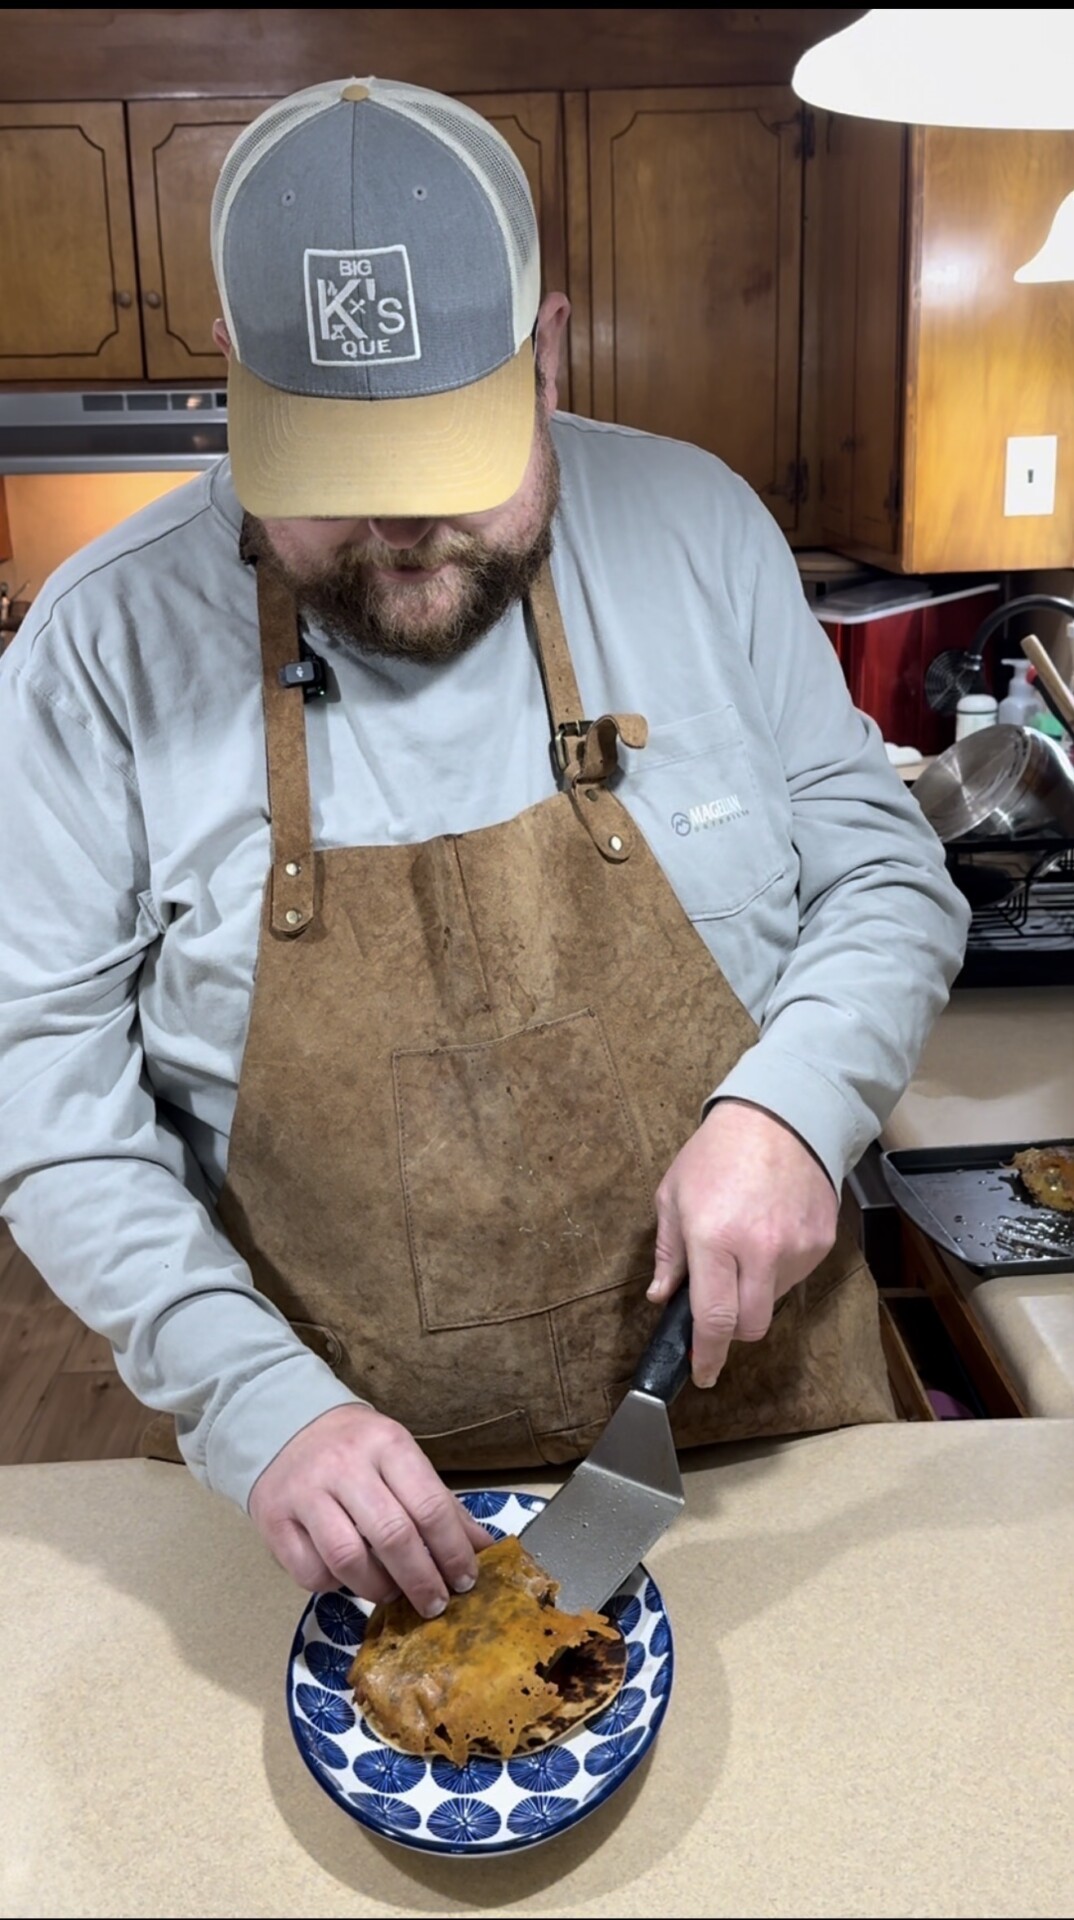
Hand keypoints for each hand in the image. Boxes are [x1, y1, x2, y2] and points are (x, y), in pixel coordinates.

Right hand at [248, 1403, 492, 1616]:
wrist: (287, 1425)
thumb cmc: (357, 1449)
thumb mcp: (402, 1459)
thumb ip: (440, 1504)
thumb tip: (485, 1549)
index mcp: (387, 1444)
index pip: (429, 1506)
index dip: (452, 1551)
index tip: (465, 1581)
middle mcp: (344, 1465)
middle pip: (392, 1535)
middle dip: (421, 1580)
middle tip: (435, 1604)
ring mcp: (305, 1492)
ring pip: (348, 1558)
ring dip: (378, 1589)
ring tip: (393, 1595)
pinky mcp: (274, 1519)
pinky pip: (309, 1571)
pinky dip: (334, 1586)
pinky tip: (347, 1579)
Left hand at [648, 1099, 838, 1389]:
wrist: (780, 1117)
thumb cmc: (717, 1153)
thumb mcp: (673, 1195)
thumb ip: (667, 1253)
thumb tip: (661, 1297)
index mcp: (714, 1239)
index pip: (713, 1319)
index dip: (707, 1355)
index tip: (702, 1373)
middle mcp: (759, 1250)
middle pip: (750, 1327)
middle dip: (732, 1329)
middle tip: (719, 1304)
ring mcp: (796, 1249)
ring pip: (773, 1302)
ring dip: (755, 1291)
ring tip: (745, 1245)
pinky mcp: (821, 1243)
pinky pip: (796, 1276)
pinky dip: (778, 1269)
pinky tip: (769, 1233)